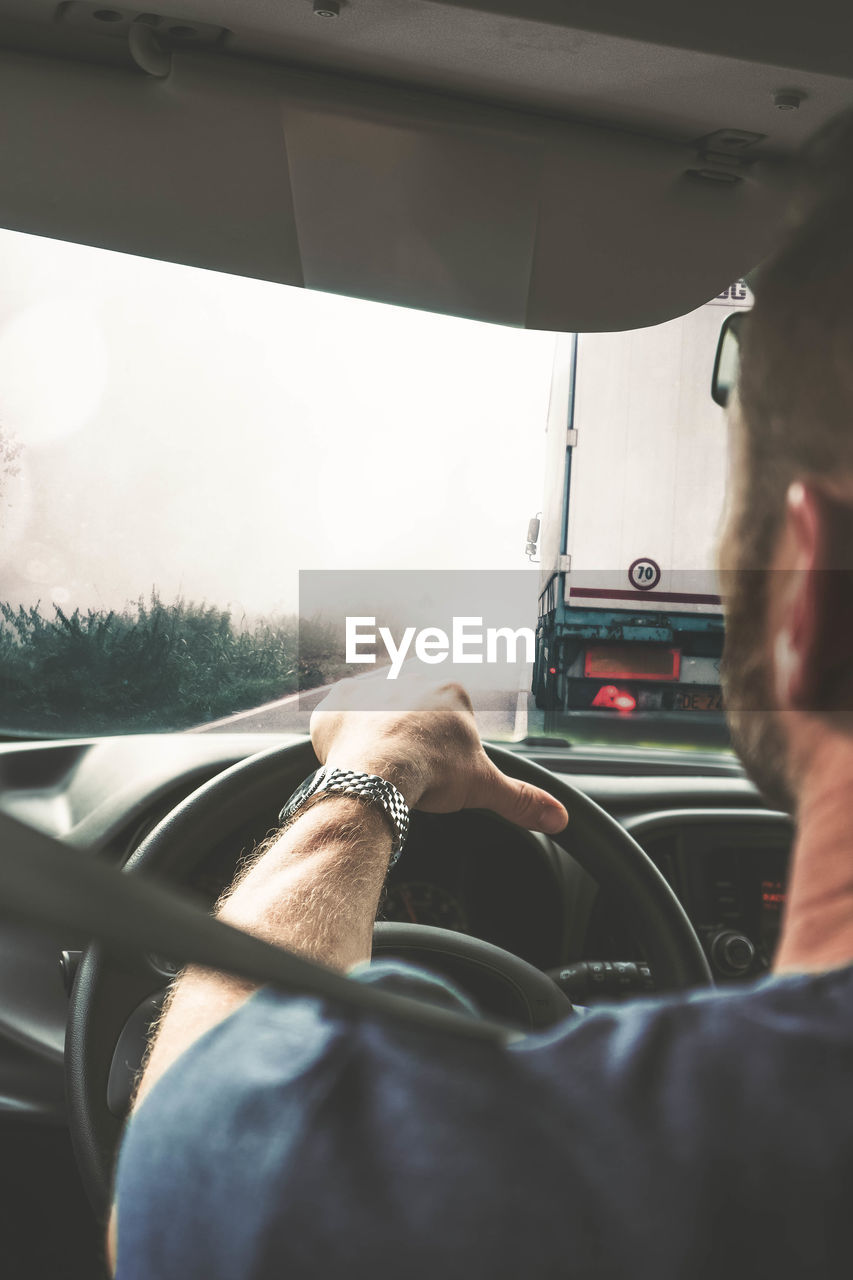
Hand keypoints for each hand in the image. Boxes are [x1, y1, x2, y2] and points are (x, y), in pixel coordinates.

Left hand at [310, 677, 568, 834]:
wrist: (378, 773)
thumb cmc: (432, 773)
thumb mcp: (484, 786)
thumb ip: (522, 799)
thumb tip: (559, 817)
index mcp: (449, 689)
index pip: (449, 719)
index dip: (443, 750)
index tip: (435, 770)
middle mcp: (408, 677)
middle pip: (411, 713)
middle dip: (409, 739)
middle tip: (407, 772)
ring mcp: (367, 687)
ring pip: (374, 713)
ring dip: (374, 735)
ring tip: (376, 769)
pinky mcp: (333, 702)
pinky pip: (336, 719)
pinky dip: (339, 740)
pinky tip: (348, 761)